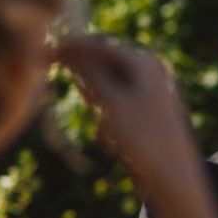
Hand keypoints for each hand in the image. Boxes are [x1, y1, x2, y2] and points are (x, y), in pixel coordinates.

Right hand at [55, 36, 197, 192]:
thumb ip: (90, 72)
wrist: (172, 173)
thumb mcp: (111, 101)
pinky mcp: (146, 109)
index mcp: (145, 62)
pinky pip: (116, 104)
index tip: (44, 54)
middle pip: (104, 64)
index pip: (101, 45)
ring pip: (108, 86)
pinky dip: (109, 115)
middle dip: (90, 82)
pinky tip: (115, 137)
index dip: (72, 48)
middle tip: (93, 104)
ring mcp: (150, 89)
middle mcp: (150, 70)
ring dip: (99, 101)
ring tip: (110, 125)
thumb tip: (70, 47)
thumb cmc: (142, 135)